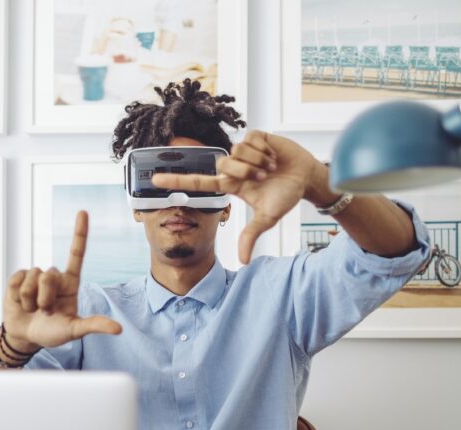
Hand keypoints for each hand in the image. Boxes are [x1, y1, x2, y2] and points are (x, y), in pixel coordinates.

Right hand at [3, 211, 122, 350]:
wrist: (26, 337)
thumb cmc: (52, 332)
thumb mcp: (74, 330)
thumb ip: (94, 325)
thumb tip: (118, 329)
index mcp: (70, 283)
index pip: (77, 253)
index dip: (79, 232)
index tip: (82, 212)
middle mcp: (54, 276)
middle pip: (49, 275)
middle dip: (45, 299)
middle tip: (45, 311)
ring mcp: (35, 276)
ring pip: (32, 279)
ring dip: (31, 300)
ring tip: (33, 309)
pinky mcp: (17, 278)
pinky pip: (17, 280)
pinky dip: (18, 296)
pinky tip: (20, 303)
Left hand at [151, 131, 332, 263]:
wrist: (307, 178)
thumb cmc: (286, 196)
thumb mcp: (268, 218)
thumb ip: (251, 235)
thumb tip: (243, 261)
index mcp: (232, 185)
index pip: (199, 182)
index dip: (177, 182)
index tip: (154, 180)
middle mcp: (234, 168)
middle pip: (223, 164)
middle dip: (245, 171)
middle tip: (264, 177)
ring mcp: (244, 152)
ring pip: (237, 152)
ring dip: (257, 162)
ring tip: (272, 167)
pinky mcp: (256, 137)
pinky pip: (250, 140)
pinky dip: (264, 150)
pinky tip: (273, 155)